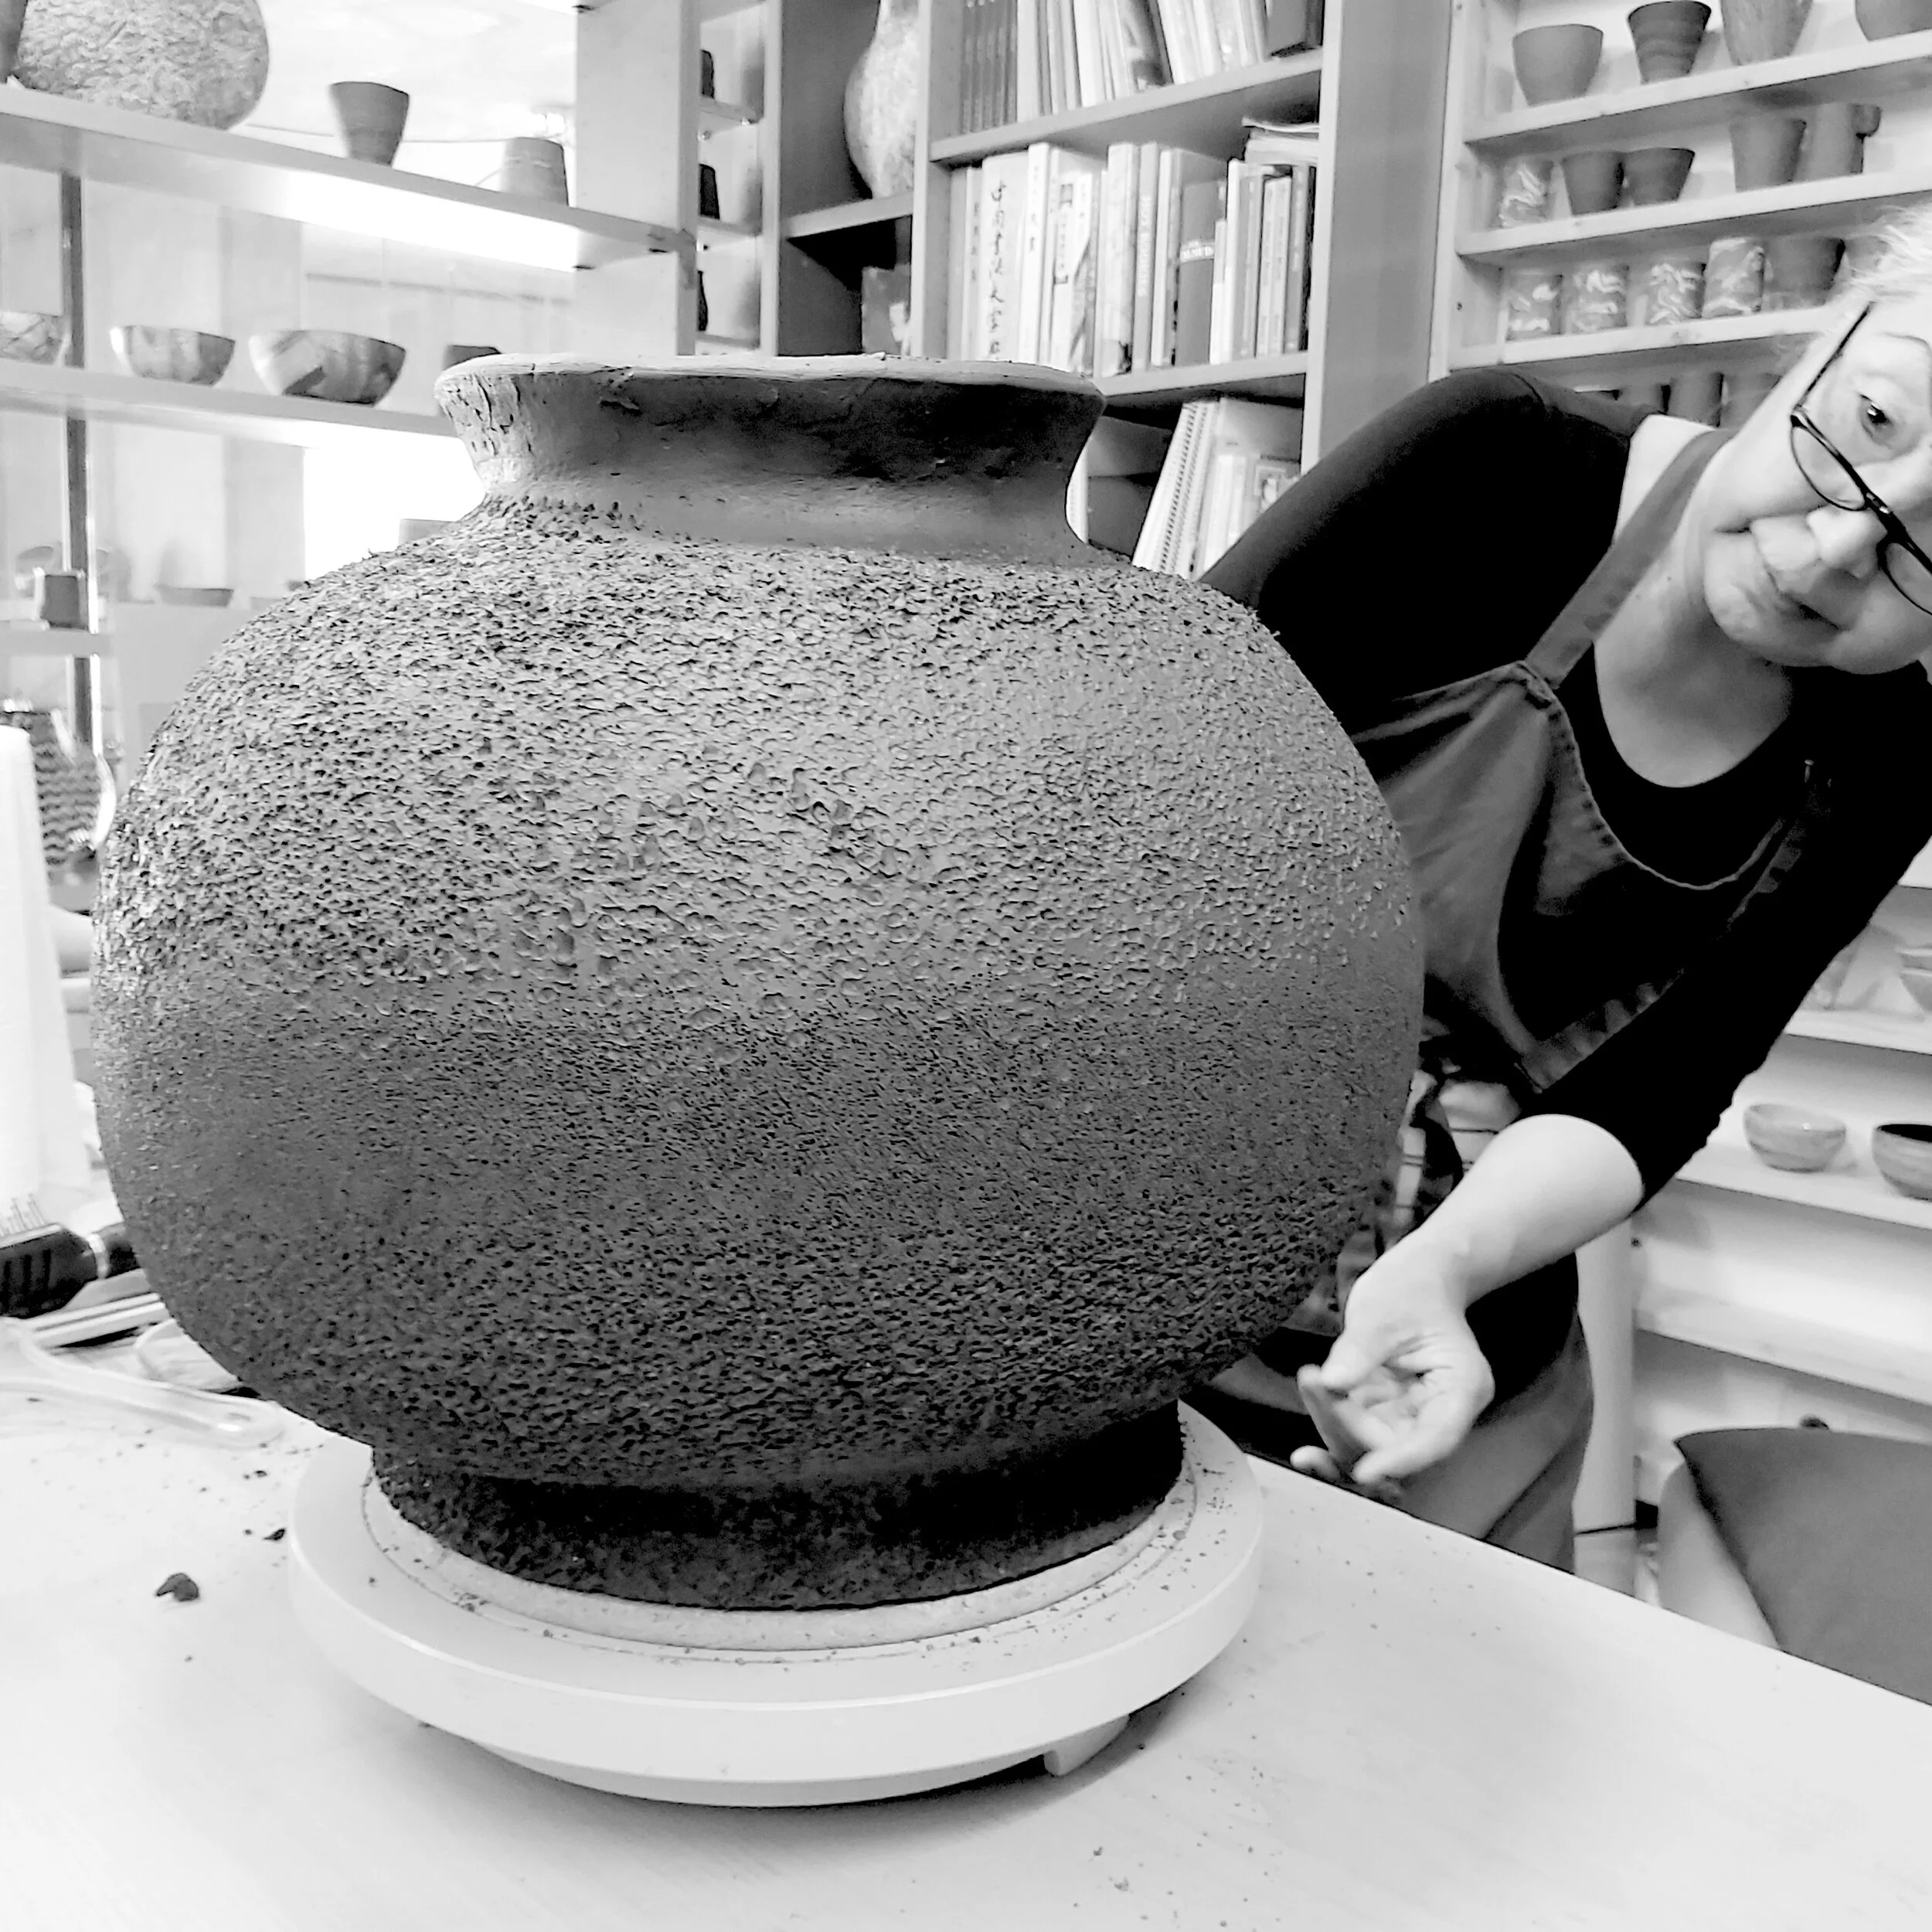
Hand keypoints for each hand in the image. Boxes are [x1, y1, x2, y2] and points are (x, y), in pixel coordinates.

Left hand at [1285, 1247, 1494, 1494]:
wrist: (1416, 1278)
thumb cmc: (1414, 1289)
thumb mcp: (1386, 1310)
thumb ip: (1361, 1348)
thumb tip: (1333, 1382)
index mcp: (1461, 1389)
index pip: (1436, 1440)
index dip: (1400, 1461)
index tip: (1364, 1473)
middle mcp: (1439, 1413)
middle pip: (1395, 1450)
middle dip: (1349, 1429)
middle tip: (1314, 1385)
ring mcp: (1409, 1417)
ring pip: (1369, 1450)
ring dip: (1332, 1426)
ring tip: (1310, 1380)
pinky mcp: (1382, 1414)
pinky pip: (1353, 1433)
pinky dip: (1329, 1419)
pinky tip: (1311, 1391)